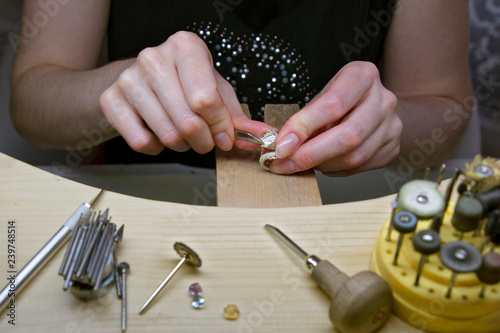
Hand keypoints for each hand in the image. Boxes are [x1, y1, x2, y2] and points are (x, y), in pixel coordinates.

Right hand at [100, 31, 270, 154]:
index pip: (207, 98)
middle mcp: (154, 57)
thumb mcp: (214, 88)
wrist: (138, 81)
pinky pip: (141, 142)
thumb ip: (235, 113)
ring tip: (182, 135)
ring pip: (167, 135)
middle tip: (205, 141)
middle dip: (204, 141)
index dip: (220, 125)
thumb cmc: (182, 83)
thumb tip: (256, 135)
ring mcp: (129, 79)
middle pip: (188, 121)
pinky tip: (158, 134)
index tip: (224, 135)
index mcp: (185, 47)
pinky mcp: (110, 100)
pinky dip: (156, 148)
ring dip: (181, 146)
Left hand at [269, 61, 402, 175]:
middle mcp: (383, 99)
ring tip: (303, 161)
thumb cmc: (342, 101)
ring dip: (322, 164)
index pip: (333, 104)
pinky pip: (360, 167)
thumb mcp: (321, 98)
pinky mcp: (393, 147)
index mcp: (362, 76)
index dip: (304, 127)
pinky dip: (335, 169)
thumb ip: (300, 119)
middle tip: (284, 163)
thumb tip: (273, 140)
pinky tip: (325, 162)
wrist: (376, 108)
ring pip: (354, 156)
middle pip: (348, 135)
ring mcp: (392, 125)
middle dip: (310, 154)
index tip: (282, 145)